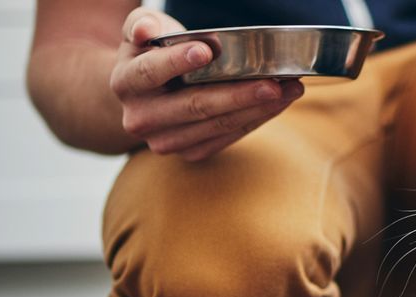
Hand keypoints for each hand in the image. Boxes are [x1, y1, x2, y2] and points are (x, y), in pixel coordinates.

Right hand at [110, 8, 303, 160]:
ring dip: (258, 109)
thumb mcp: (143, 33)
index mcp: (125, 83)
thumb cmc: (152, 54)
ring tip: (290, 90)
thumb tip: (144, 32)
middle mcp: (141, 118)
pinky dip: (257, 120)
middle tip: (273, 83)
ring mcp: (166, 141)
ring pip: (217, 126)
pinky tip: (279, 104)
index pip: (150, 72)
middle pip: (194, 106)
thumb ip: (143, 26)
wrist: (145, 96)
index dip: (177, 62)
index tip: (206, 51)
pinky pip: (228, 138)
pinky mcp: (191, 153)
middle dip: (238, 94)